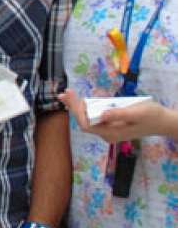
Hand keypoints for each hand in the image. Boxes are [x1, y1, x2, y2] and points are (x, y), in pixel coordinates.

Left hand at [60, 89, 177, 142]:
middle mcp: (107, 134)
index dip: (76, 110)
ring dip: (78, 107)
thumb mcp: (137, 113)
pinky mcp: (111, 125)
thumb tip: (102, 115)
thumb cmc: (151, 116)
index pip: (86, 124)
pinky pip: (95, 117)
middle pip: (84, 121)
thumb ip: (119, 114)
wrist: (163, 122)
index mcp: (111, 133)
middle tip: (65, 92)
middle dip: (73, 107)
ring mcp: (109, 130)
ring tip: (68, 94)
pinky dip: (87, 108)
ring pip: (88, 119)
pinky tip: (81, 100)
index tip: (71, 96)